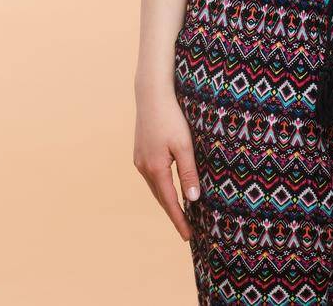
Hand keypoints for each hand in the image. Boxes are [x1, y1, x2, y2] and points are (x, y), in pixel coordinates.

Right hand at [133, 88, 200, 241]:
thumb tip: (193, 199)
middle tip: (187, 230)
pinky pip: (152, 177)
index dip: (180, 220)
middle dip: (174, 214)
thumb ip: (188, 172)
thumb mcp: (185, 145)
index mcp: (156, 168)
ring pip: (155, 187)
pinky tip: (168, 188)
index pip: (170, 202)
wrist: (151, 95)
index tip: (188, 236)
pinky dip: (161, 187)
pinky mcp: (140, 152)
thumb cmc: (171, 117)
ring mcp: (139, 160)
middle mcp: (144, 167)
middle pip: (161, 198)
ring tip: (180, 214)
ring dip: (167, 201)